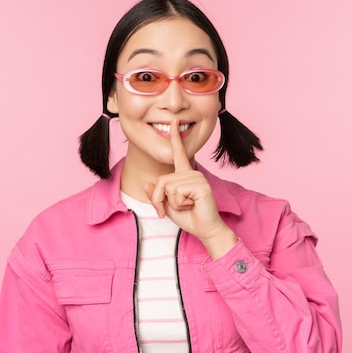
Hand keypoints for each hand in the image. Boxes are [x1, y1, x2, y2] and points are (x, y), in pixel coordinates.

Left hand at [144, 120, 236, 257]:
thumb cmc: (189, 218)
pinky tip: (192, 205)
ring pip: (167, 186)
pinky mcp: (201, 185)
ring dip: (171, 203)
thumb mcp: (167, 206)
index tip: (173, 123)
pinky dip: (179, 204)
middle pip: (161, 180)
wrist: (206, 230)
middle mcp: (192, 173)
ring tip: (186, 206)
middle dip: (158, 199)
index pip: (178, 154)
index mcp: (185, 175)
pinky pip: (176, 192)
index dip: (175, 138)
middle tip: (167, 210)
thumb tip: (146, 183)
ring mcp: (197, 177)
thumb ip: (156, 195)